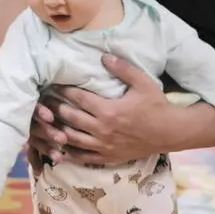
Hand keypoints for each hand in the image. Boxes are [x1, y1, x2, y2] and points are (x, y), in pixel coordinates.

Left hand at [40, 54, 171, 165]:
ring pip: (72, 139)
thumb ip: (123, 69)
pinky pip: (83, 158)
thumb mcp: (143, 83)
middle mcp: (102, 130)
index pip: (78, 99)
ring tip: (47, 122)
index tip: (53, 84)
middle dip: (55, 109)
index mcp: (109, 111)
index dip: (64, 91)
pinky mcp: (108, 157)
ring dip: (58, 130)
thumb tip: (103, 56)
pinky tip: (59, 147)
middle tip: (44, 101)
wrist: (170, 132)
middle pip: (70, 118)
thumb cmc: (156, 106)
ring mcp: (104, 146)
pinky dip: (69, 153)